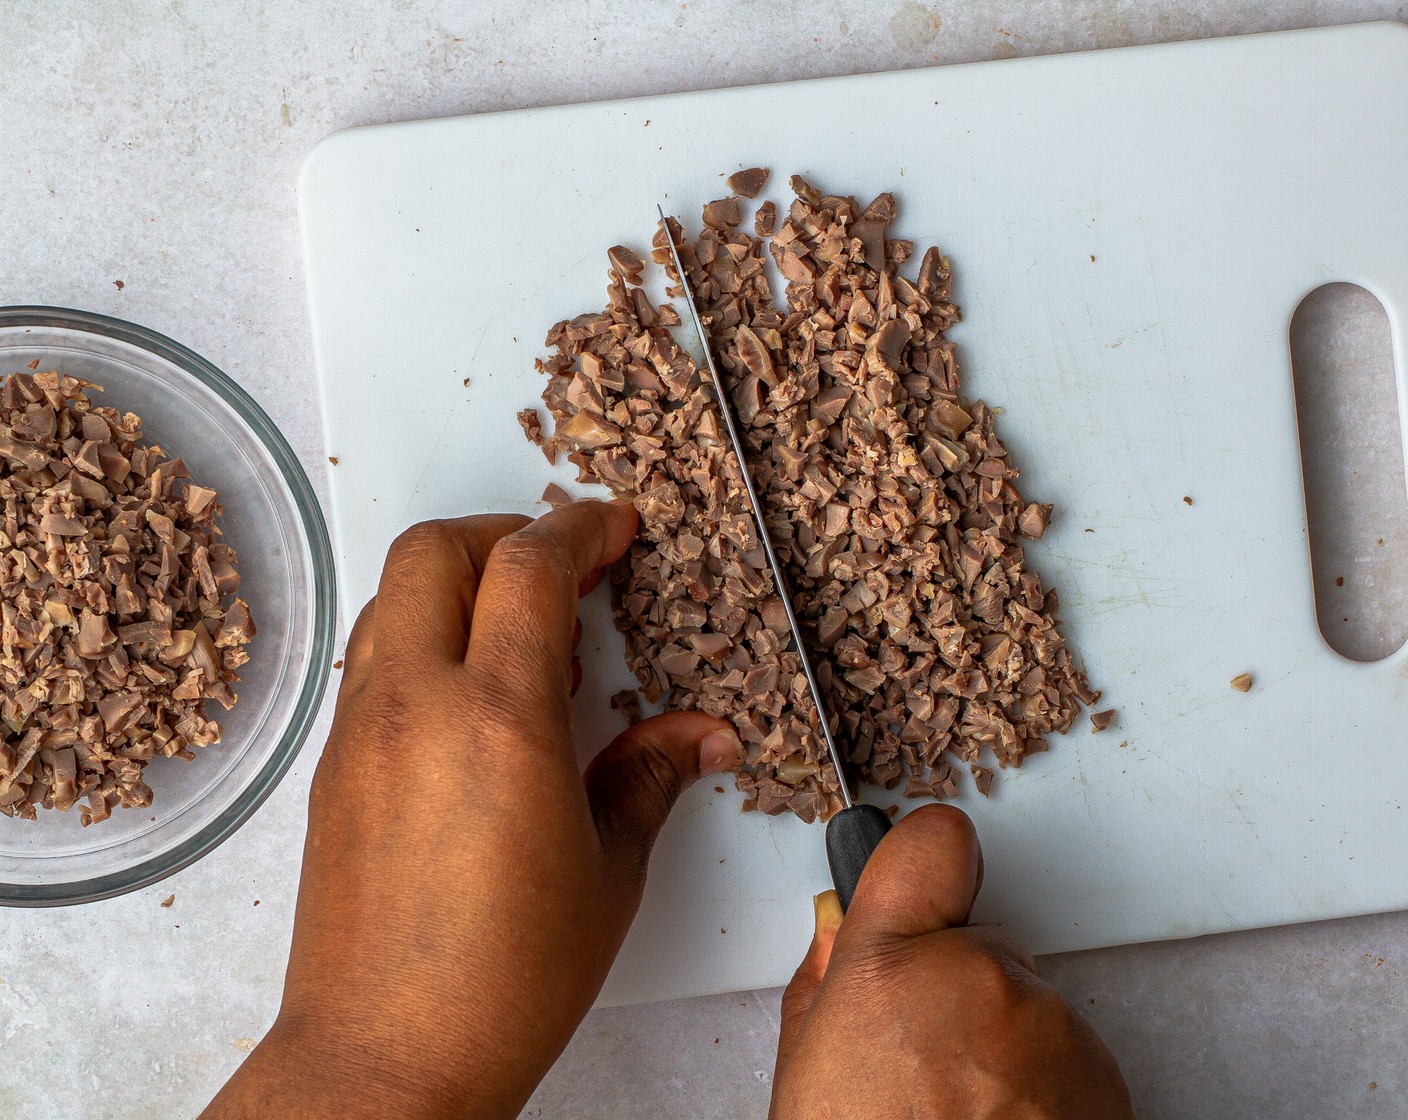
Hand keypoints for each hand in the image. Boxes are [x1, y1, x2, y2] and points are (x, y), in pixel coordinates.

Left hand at [203, 502, 739, 1119]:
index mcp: (498, 720)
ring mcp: (362, 731)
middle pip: (437, 549)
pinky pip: (373, 657)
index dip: (581, 527)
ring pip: (392, 595)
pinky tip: (471, 692)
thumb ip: (649, 777)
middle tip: (564, 561)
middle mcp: (416, 706)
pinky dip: (422, 635)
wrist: (386, 1053)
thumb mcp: (607, 871)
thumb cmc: (499, 981)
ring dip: (456, 579)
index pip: (530, 566)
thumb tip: (697, 735)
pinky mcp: (334, 764)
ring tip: (519, 627)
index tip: (615, 527)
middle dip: (505, 531)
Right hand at [770, 806, 1133, 1118]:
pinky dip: (1045, 1088)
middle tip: (923, 1064)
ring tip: (963, 1116)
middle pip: (982, 942)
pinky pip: (1068, 1055)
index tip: (926, 875)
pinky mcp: (1104, 1078)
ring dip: (1005, 1045)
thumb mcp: (805, 1070)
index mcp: (892, 968)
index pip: (933, 842)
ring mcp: (1052, 1030)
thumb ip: (826, 977)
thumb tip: (838, 922)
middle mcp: (981, 981)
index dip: (926, 858)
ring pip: (1027, 1004)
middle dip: (956, 987)